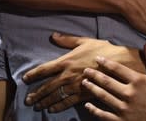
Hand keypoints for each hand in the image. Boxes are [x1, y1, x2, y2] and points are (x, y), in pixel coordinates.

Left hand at [23, 33, 144, 112]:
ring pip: (55, 96)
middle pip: (47, 86)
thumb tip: (53, 35)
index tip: (25, 78)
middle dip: (36, 93)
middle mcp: (68, 75)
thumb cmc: (103, 50)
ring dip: (45, 102)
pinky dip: (59, 106)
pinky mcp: (84, 95)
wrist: (120, 64)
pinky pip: (68, 102)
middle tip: (28, 100)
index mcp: (66, 61)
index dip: (33, 74)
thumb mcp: (85, 41)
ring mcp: (75, 86)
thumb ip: (67, 40)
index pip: (45, 68)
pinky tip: (53, 110)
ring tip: (37, 106)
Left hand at [82, 44, 145, 120]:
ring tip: (84, 83)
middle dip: (94, 75)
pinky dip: (94, 110)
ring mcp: (125, 108)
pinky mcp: (123, 120)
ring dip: (92, 89)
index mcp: (138, 81)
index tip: (97, 59)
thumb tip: (145, 44)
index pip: (117, 69)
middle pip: (107, 82)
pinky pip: (105, 115)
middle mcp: (130, 94)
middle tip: (85, 70)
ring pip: (103, 96)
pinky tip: (87, 105)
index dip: (105, 62)